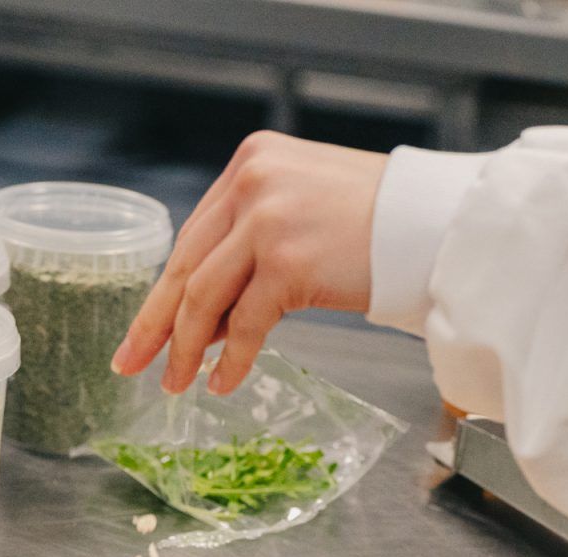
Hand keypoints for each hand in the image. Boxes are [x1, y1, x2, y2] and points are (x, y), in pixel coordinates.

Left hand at [111, 132, 384, 395]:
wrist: (438, 224)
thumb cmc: (382, 222)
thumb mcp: (304, 209)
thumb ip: (252, 244)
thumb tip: (203, 319)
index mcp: (252, 161)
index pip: (194, 236)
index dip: (165, 289)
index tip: (142, 327)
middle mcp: (253, 182)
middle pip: (186, 266)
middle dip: (154, 324)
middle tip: (130, 363)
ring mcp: (268, 221)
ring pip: (203, 297)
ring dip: (185, 348)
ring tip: (175, 384)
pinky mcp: (288, 262)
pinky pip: (245, 323)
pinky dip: (230, 359)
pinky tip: (222, 383)